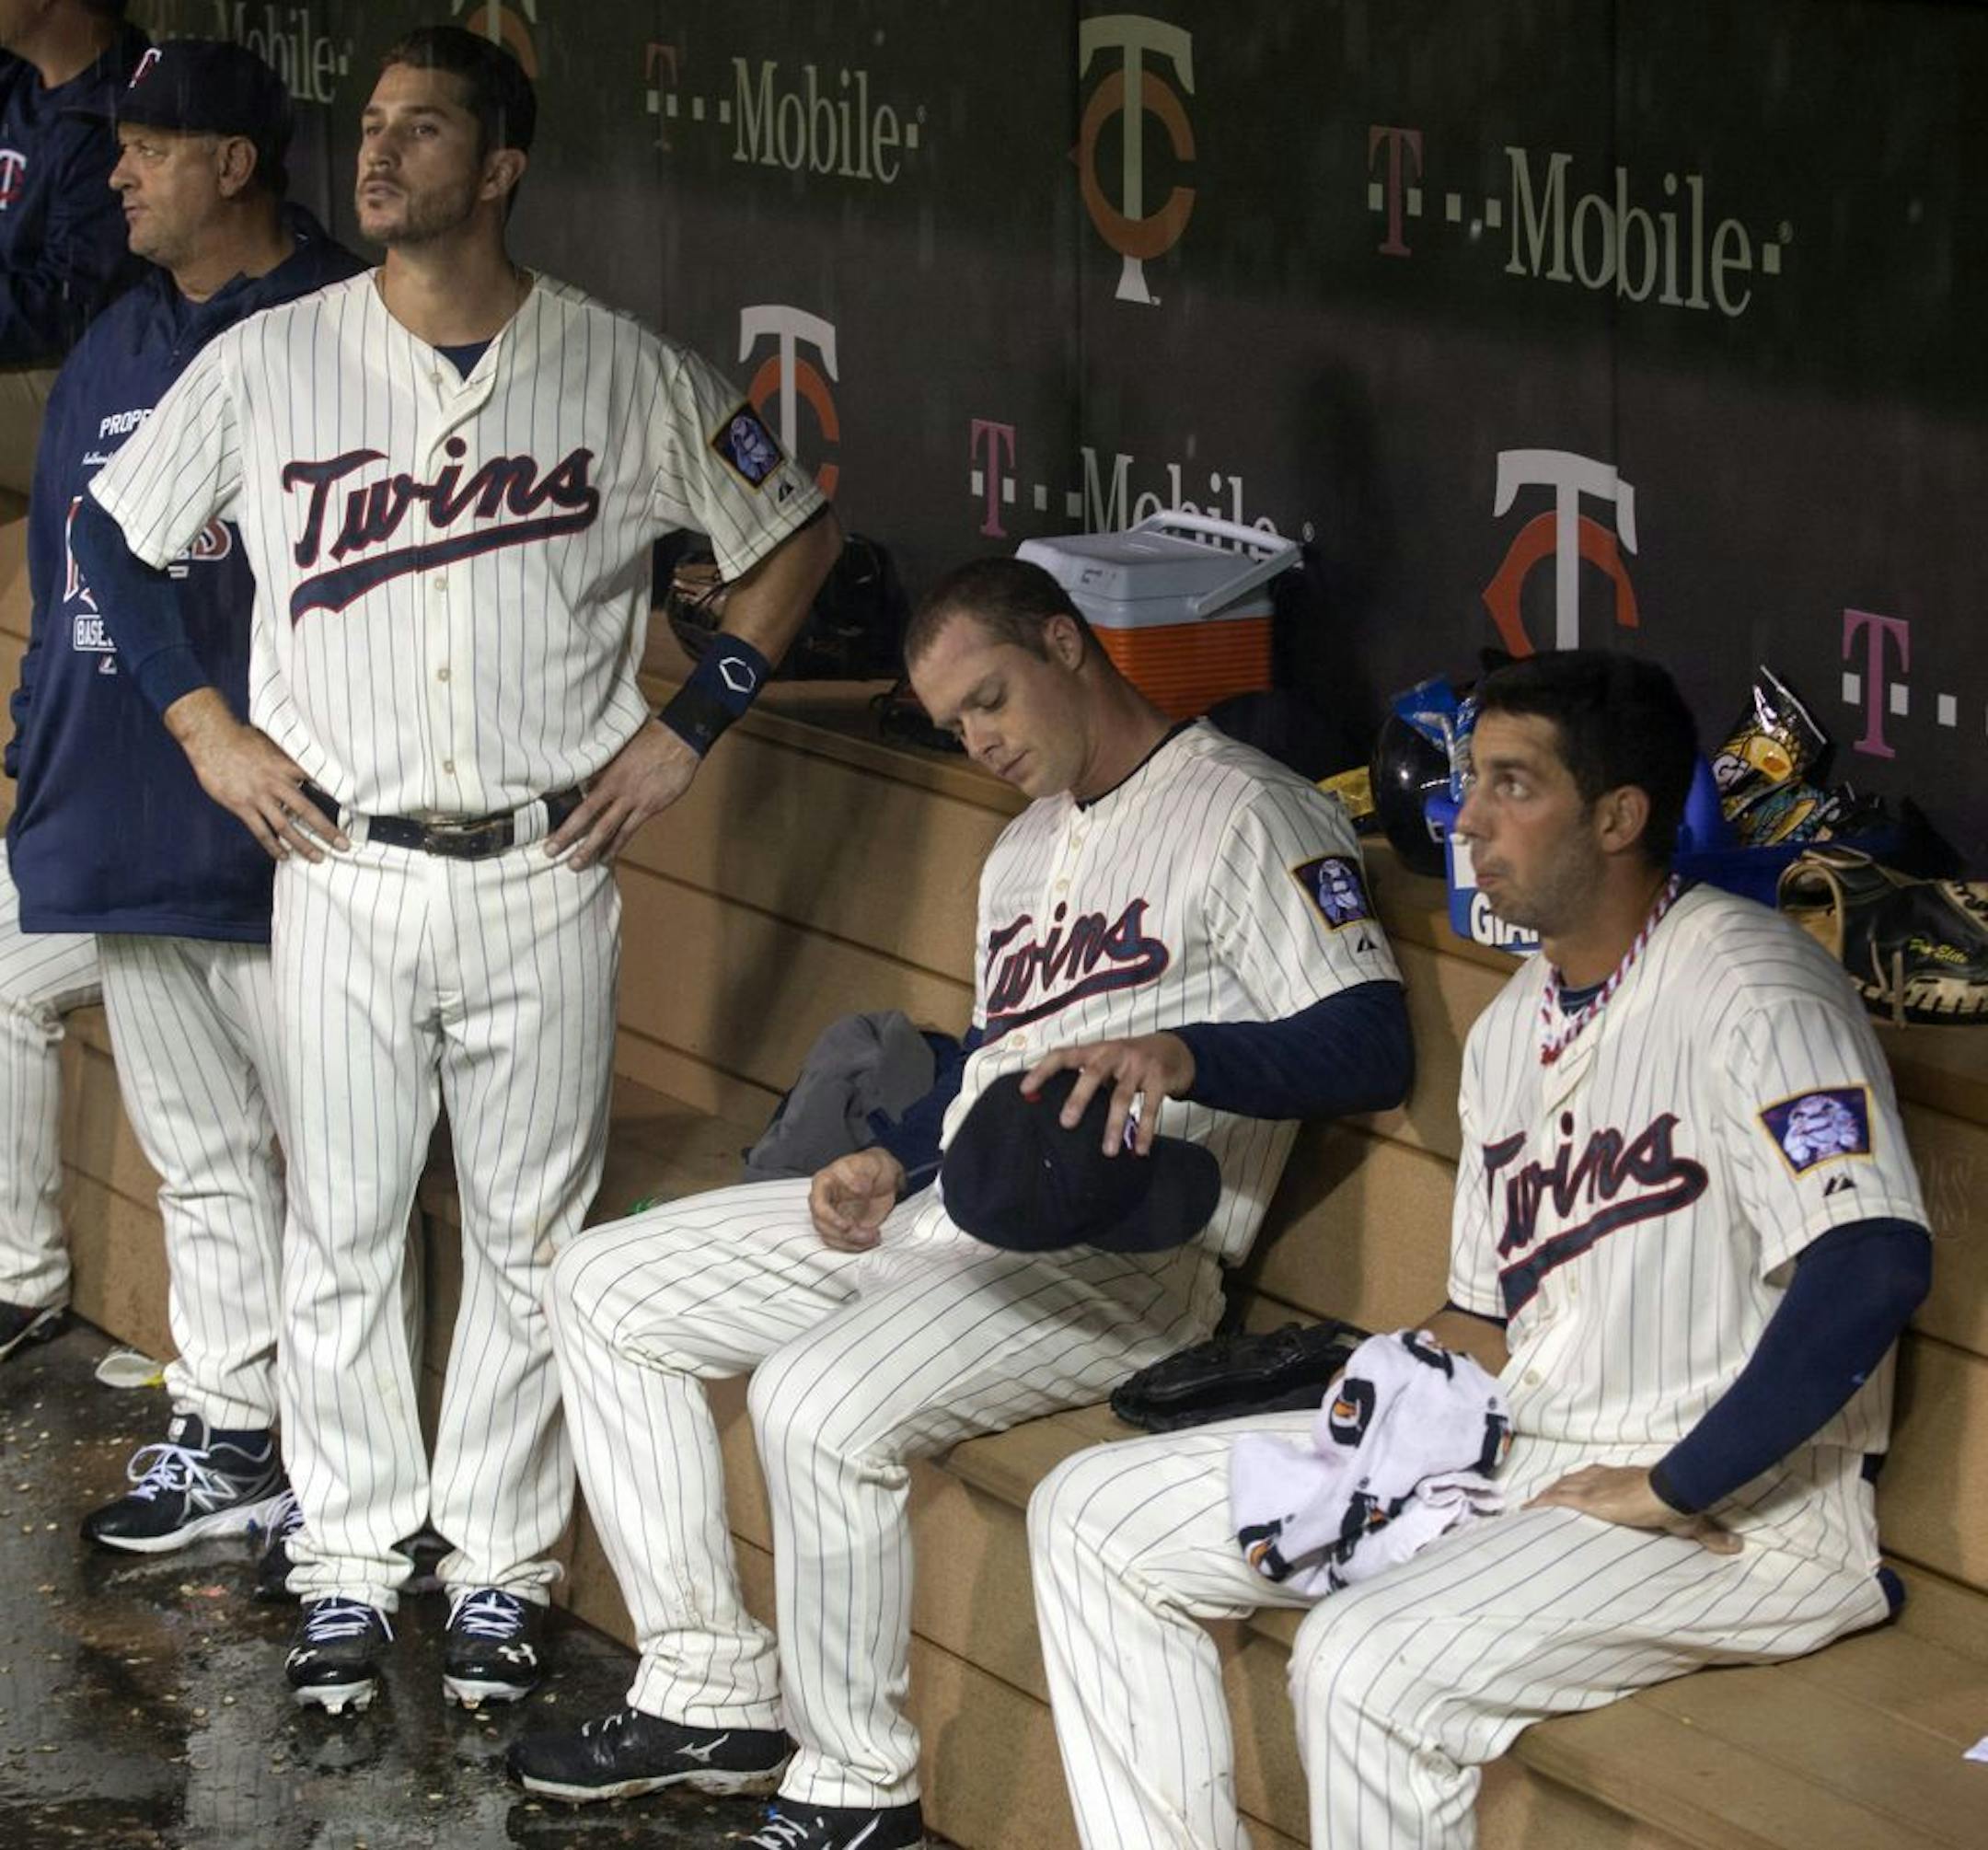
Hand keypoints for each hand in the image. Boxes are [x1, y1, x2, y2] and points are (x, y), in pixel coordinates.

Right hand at [164, 687, 346, 862]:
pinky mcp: (241, 806)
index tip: (355, 809)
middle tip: (343, 845)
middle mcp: (276, 784)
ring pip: (285, 826)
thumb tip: (309, 761)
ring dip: (303, 844)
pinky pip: (260, 831)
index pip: (318, 783)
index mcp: (286, 767)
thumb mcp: (272, 743)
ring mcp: (258, 797)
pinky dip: (273, 846)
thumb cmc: (242, 738)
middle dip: (327, 830)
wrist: (211, 739)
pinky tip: (284, 856)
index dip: (336, 796)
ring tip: (318, 857)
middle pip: (306, 811)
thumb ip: (290, 756)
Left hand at [547, 720, 697, 869]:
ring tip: (576, 864)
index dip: (564, 818)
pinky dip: (617, 846)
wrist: (679, 740)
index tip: (549, 828)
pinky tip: (607, 857)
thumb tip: (583, 783)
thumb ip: (601, 769)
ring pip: (608, 829)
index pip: (580, 802)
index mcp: (607, 775)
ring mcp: (634, 801)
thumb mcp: (619, 750)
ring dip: (591, 848)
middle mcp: (618, 790)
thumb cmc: (649, 740)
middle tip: (550, 852)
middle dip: (568, 837)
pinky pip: (629, 831)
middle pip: (589, 818)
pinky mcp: (650, 808)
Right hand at [808, 1147, 906, 1251]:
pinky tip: (872, 1240)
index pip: (818, 1204)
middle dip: (845, 1235)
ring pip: (831, 1237)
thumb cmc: (872, 1166)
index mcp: (824, 1182)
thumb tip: (859, 1188)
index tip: (847, 1226)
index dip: (830, 1218)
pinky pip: (841, 1243)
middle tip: (868, 1234)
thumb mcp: (870, 1163)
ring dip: (852, 1243)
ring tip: (874, 1237)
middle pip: (822, 1225)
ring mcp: (831, 1216)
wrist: (883, 1178)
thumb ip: (862, 1173)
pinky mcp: (842, 1228)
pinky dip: (856, 1246)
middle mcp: (823, 1201)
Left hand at [1020, 1033, 1196, 1155]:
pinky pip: (1151, 1107)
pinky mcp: (1159, 1078)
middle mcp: (1114, 1053)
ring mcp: (1138, 1065)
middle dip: (1079, 1098)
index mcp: (1095, 1049)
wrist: (1175, 1049)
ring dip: (1114, 1125)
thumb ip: (1084, 1078)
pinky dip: (1145, 1130)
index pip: (1063, 1055)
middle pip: (1092, 1073)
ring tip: (1108, 1151)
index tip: (1025, 1090)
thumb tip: (1050, 1107)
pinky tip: (1140, 1149)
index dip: (1042, 1071)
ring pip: (1122, 1096)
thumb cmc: (1129, 1061)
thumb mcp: (1106, 1061)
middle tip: (1066, 1123)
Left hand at [1526, 1464, 1739, 1554]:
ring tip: (1529, 1508)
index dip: (1583, 1484)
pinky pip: (1556, 1499)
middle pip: (1572, 1481)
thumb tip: (1738, 1546)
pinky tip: (1527, 1510)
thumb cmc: (1676, 1504)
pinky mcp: (1588, 1499)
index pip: (1596, 1478)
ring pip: (1560, 1488)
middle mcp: (1603, 1480)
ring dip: (1545, 1497)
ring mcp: (1593, 1488)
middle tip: (1542, 1502)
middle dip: (1557, 1490)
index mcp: (1622, 1483)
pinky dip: (1540, 1504)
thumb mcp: (1690, 1522)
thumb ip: (1709, 1535)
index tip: (1571, 1490)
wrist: (1668, 1492)